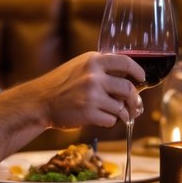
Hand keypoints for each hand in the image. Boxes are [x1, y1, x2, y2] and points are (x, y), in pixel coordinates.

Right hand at [21, 51, 143, 129]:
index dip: (138, 71)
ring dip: (123, 113)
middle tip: (136, 106)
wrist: (39, 102)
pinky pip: (111, 119)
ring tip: (120, 115)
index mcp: (93, 61)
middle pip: (128, 88)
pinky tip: (103, 119)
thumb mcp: (80, 67)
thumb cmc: (61, 85)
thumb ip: (101, 69)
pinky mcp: (89, 112)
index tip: (141, 79)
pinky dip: (111, 121)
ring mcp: (91, 94)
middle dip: (135, 100)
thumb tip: (129, 80)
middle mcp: (94, 76)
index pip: (125, 62)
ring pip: (121, 107)